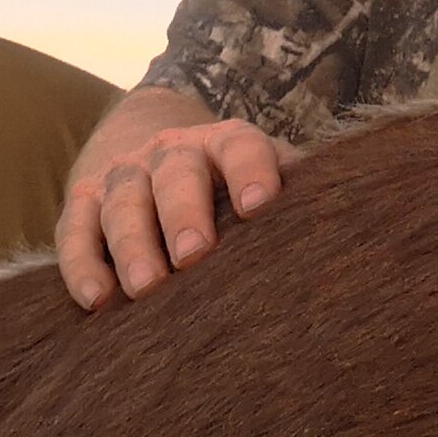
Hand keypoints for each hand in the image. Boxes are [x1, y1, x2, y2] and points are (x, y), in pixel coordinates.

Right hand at [58, 91, 291, 308]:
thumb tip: (362, 230)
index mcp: (226, 143)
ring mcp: (122, 174)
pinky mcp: (81, 202)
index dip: (252, 172)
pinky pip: (74, 230)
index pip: (241, 147)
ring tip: (145, 288)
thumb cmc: (228, 182)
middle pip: (174, 174)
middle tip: (194, 257)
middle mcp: (172, 152)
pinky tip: (96, 301)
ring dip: (131, 244)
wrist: (146, 136)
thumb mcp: (264, 175)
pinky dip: (81, 264)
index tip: (262, 207)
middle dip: (183, 213)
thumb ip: (299, 197)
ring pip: (121, 202)